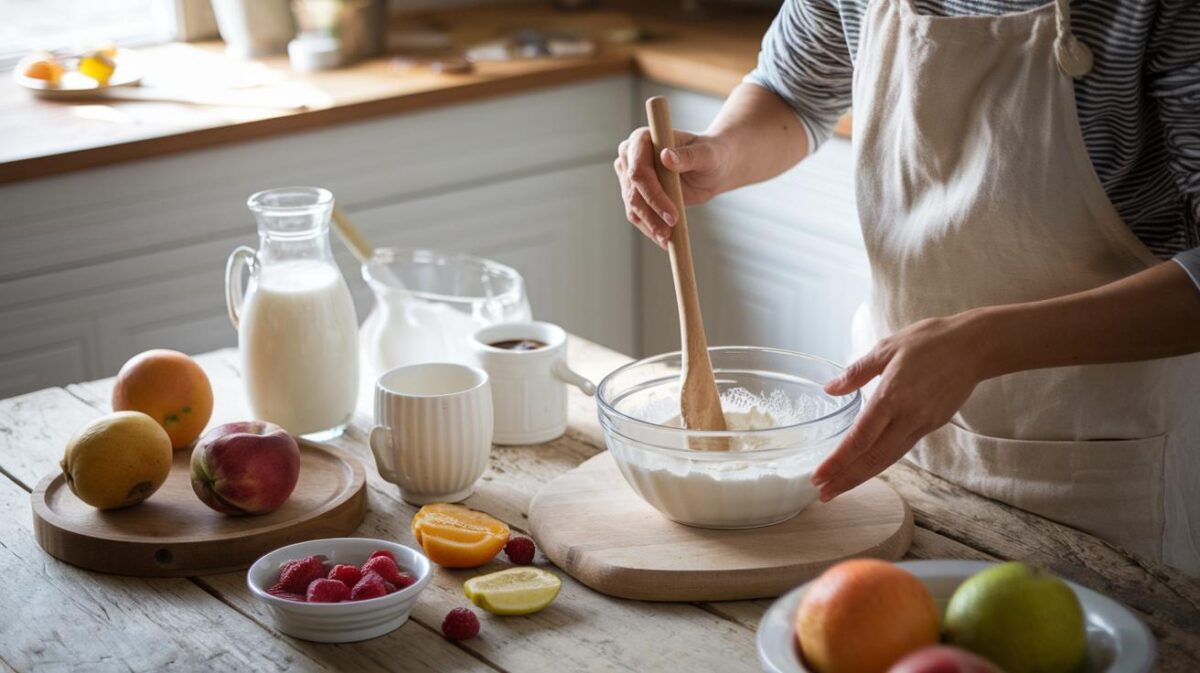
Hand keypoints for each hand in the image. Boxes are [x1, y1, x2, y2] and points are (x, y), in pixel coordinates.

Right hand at [613, 127, 729, 249]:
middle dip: (652, 214)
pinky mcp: (634, 193)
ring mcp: (629, 176)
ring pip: (633, 206)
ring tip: (668, 239)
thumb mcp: (707, 155)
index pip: (638, 168)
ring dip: (650, 225)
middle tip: (671, 232)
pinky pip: (637, 215)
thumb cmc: (711, 155)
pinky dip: (650, 228)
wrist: (710, 169)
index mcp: (643, 139)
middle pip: (633, 190)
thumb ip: (689, 155)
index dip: (653, 194)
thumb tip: (666, 156)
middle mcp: (630, 155)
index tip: (672, 215)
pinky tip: (664, 239)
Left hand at [812, 314, 989, 501]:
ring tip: (839, 487)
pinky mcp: (932, 425)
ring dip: (862, 476)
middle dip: (846, 480)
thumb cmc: (930, 341)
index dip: (837, 461)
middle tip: (823, 495)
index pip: (859, 438)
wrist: (976, 346)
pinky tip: (866, 466)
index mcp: (891, 396)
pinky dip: (881, 462)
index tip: (818, 477)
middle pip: (872, 459)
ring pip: (888, 459)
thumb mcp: (886, 348)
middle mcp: (907, 417)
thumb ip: (856, 372)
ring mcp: (922, 424)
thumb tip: (830, 389)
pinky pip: (902, 449)